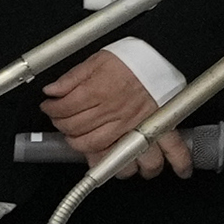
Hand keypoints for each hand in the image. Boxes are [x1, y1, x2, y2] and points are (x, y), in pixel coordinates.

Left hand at [41, 49, 186, 176]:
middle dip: (70, 134)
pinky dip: (171, 164)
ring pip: (117, 157)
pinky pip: (170, 151)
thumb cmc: (134, 57)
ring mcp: (139, 125)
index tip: (51, 109)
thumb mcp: (97, 59)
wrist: (165, 52)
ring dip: (109, 161)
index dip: (52, 111)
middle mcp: (117, 115)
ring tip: (103, 154)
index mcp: (99, 94)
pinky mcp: (162, 128)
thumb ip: (72, 77)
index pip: (64, 112)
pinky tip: (160, 171)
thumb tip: (52, 90)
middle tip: (70, 128)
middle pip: (83, 137)